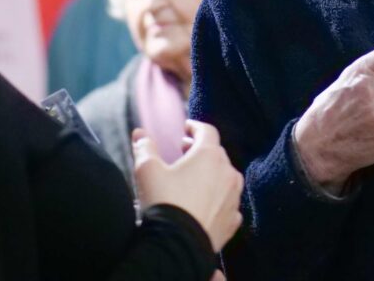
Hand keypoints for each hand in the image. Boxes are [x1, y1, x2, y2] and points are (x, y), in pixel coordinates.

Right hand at [133, 120, 243, 251]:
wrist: (179, 246)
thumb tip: (140, 134)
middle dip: (201, 150)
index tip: (186, 128)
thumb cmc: (165, 201)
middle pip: (217, 153)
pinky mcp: (233, 220)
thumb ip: (145, 148)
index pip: (207, 131)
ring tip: (195, 179)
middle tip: (185, 153)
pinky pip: (228, 202)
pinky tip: (207, 204)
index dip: (195, 127)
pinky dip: (219, 199)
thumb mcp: (147, 170)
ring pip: (226, 177)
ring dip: (213, 174)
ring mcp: (234, 197)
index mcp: (209, 155)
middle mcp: (228, 172)